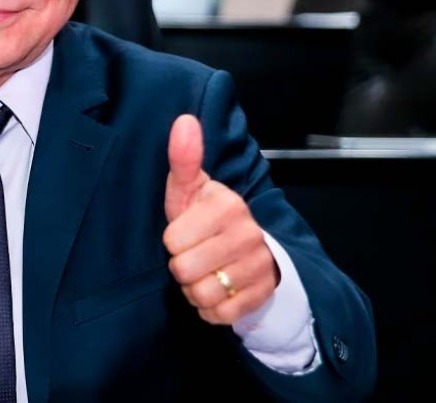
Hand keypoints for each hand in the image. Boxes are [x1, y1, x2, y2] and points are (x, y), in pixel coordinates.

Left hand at [162, 114, 277, 324]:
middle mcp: (248, 234)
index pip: (172, 241)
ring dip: (194, 289)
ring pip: (201, 295)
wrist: (252, 249)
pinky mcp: (263, 294)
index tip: (186, 232)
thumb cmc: (207, 216)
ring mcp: (259, 265)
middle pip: (183, 270)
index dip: (173, 241)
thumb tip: (184, 120)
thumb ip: (184, 158)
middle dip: (182, 267)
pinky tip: (218, 290)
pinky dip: (209, 309)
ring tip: (205, 272)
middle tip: (194, 255)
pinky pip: (218, 315)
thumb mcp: (190, 188)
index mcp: (227, 205)